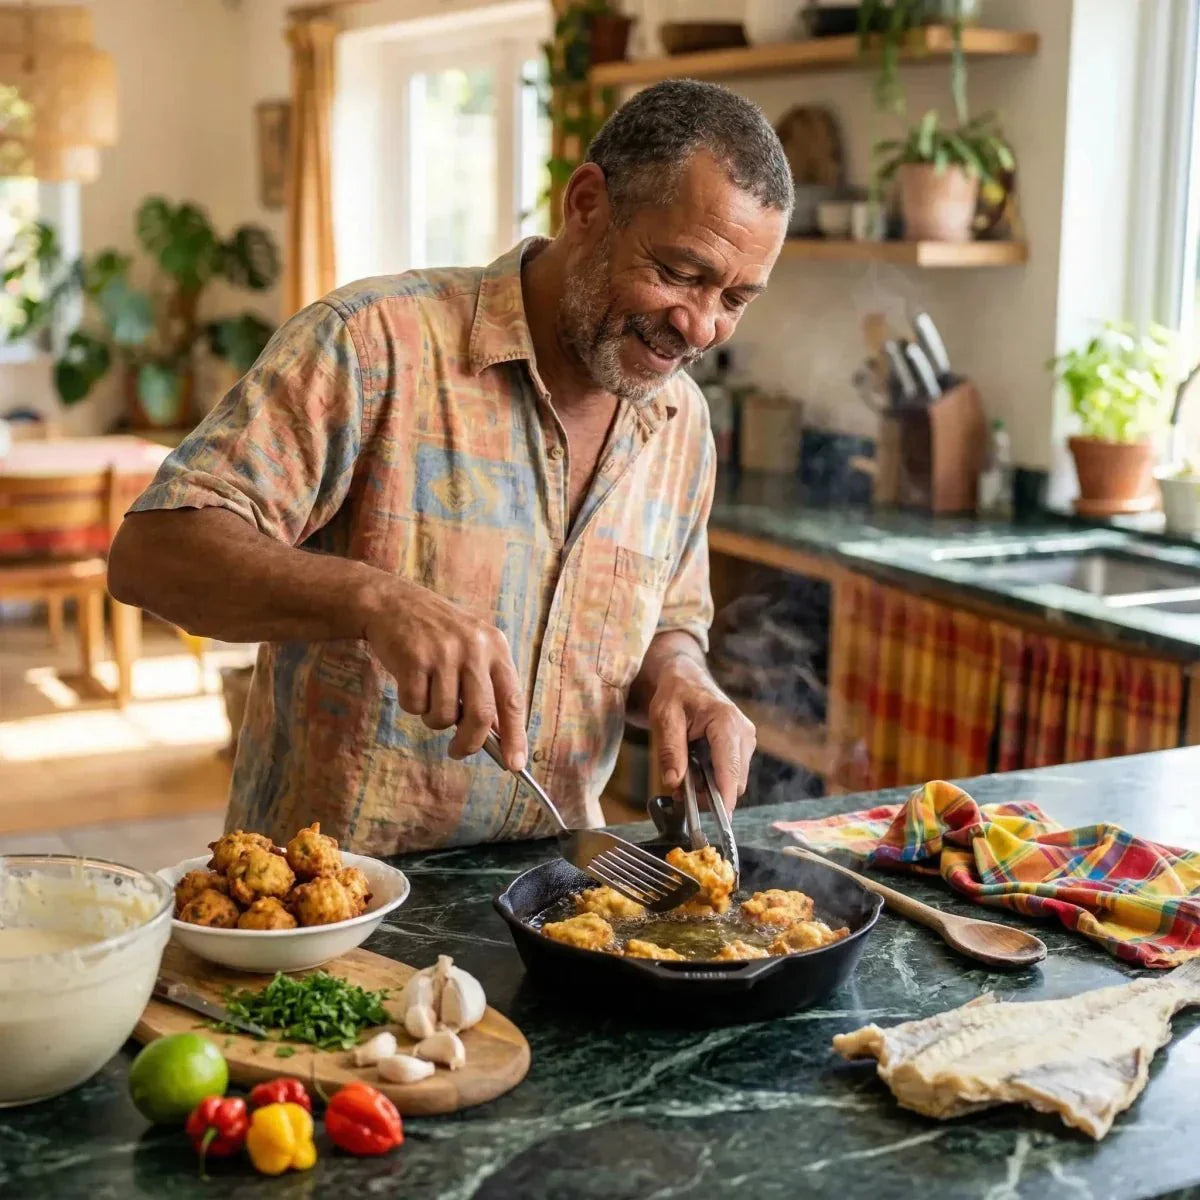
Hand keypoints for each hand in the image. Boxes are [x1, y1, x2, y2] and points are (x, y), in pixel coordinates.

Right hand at [361, 577, 526, 769]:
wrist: (392, 603)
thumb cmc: (436, 635)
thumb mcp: (471, 648)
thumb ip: (486, 686)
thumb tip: (497, 736)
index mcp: (496, 646)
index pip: (512, 699)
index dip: (515, 736)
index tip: (515, 764)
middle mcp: (474, 648)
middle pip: (481, 715)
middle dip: (470, 743)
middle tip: (458, 751)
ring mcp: (444, 653)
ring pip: (444, 716)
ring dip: (433, 718)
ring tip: (428, 694)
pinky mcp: (414, 659)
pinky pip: (416, 706)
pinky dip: (412, 704)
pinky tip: (410, 682)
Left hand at [647, 656, 755, 810]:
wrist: (685, 678)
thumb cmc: (675, 693)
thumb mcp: (664, 718)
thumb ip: (670, 750)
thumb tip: (674, 782)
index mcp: (726, 722)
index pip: (730, 769)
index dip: (724, 797)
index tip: (719, 819)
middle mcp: (743, 732)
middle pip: (734, 781)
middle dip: (709, 793)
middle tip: (680, 791)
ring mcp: (746, 740)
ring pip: (733, 780)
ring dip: (710, 786)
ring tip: (684, 774)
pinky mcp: (743, 746)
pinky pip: (731, 773)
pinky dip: (713, 778)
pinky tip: (695, 767)